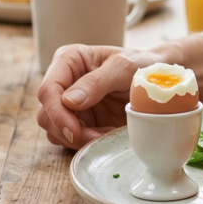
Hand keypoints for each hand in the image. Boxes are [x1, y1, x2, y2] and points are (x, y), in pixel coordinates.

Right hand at [35, 45, 163, 149]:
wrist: (157, 80)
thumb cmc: (140, 65)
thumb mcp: (123, 67)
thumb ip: (96, 82)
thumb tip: (69, 101)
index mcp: (69, 60)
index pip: (48, 89)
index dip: (57, 113)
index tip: (75, 130)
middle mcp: (63, 81)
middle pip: (45, 113)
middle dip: (67, 130)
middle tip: (95, 137)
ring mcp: (68, 103)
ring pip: (53, 129)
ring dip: (76, 139)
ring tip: (105, 133)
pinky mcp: (77, 120)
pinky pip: (67, 139)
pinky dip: (83, 143)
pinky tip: (105, 134)